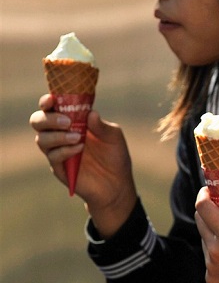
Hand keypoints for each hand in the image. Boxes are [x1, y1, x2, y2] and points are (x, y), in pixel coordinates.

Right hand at [29, 94, 137, 237]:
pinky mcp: (59, 168)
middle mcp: (60, 134)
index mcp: (71, 122)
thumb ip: (102, 125)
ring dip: (57, 136)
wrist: (117, 183)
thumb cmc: (115, 155)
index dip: (47, 101)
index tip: (51, 99)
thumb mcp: (114, 136)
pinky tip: (79, 149)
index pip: (52, 108)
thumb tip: (91, 113)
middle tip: (67, 122)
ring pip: (41, 139)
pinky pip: (53, 156)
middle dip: (48, 119)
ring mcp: (57, 151)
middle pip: (38, 121)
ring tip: (78, 137)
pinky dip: (64, 150)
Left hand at [195, 171, 218, 282]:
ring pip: (205, 238)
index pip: (203, 207)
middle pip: (201, 221)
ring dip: (215, 231)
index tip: (212, 189)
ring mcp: (211, 267)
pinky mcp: (211, 279)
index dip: (205, 194)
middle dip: (212, 211)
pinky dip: (218, 250)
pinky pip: (208, 256)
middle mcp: (214, 252)